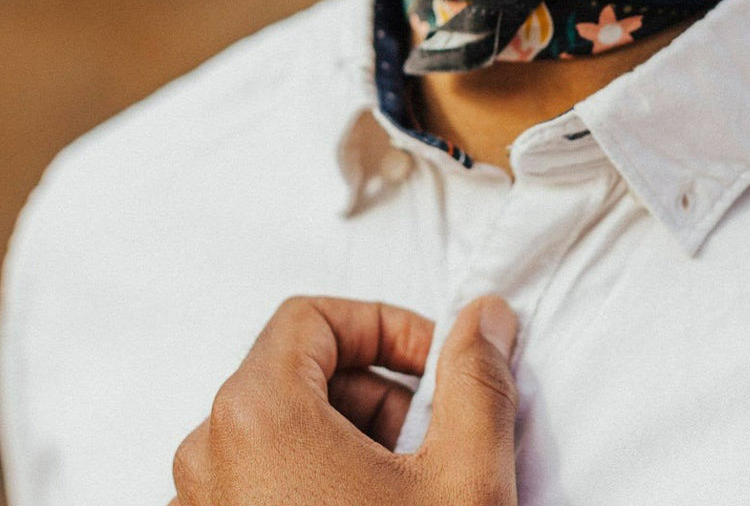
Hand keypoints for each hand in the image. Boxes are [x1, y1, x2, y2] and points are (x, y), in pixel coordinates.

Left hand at [168, 294, 519, 505]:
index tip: (435, 361)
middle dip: (380, 389)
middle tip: (435, 432)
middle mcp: (212, 458)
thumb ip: (478, 381)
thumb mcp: (461, 480)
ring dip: (356, 438)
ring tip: (411, 485)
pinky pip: (264, 479)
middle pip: (301, 372)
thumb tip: (485, 319)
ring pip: (285, 430)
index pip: (314, 316)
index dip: (387, 327)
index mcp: (258, 418)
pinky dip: (322, 477)